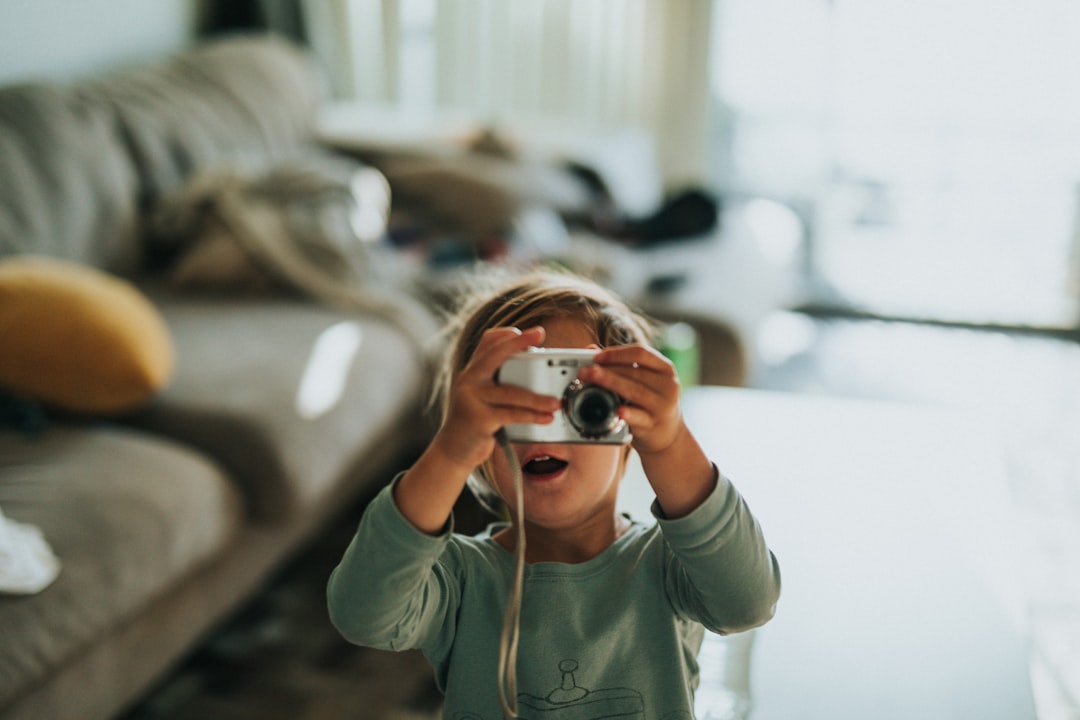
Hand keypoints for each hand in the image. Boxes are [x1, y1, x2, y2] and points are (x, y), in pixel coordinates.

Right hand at [431, 326, 559, 474]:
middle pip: (495, 354)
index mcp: (472, 372)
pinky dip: (532, 416)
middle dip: (519, 342)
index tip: (531, 333)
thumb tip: (536, 374)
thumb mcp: (481, 396)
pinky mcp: (479, 419)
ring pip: (511, 392)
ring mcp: (472, 398)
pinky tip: (546, 418)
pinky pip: (511, 414)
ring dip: (537, 397)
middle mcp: (469, 380)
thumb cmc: (475, 420)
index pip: (487, 342)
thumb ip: (499, 382)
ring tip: (556, 401)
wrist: (452, 449)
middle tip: (541, 334)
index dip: (508, 334)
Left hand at [581, 345, 685, 455]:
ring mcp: (663, 405)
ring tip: (592, 379)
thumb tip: (591, 349)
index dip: (617, 353)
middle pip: (634, 372)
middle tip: (585, 371)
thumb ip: (620, 364)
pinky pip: (640, 417)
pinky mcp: (655, 424)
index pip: (641, 353)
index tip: (596, 357)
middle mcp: (668, 384)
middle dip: (607, 370)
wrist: (669, 434)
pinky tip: (618, 410)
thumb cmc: (650, 401)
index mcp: (664, 368)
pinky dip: (629, 413)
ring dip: (611, 384)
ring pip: (635, 391)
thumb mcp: (642, 381)